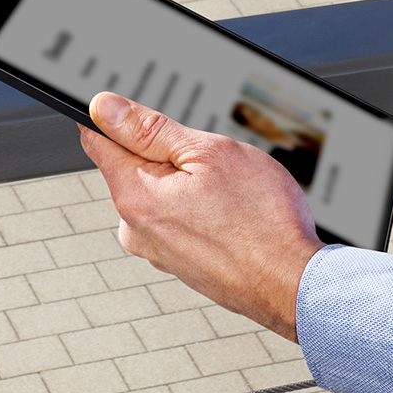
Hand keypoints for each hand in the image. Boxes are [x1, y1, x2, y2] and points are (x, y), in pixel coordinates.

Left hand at [78, 92, 323, 340]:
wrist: (295, 285)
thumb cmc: (263, 223)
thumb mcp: (209, 153)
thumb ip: (149, 129)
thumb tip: (103, 108)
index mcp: (134, 197)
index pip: (98, 141)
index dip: (114, 117)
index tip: (138, 113)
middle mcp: (136, 230)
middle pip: (134, 167)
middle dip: (166, 154)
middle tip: (209, 160)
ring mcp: (159, 252)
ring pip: (162, 194)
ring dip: (188, 184)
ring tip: (229, 194)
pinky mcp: (181, 265)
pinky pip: (181, 222)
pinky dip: (202, 211)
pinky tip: (232, 216)